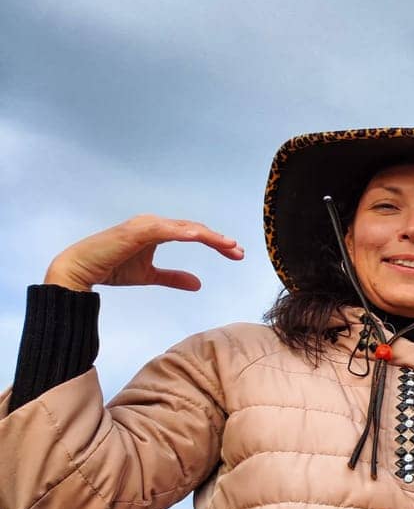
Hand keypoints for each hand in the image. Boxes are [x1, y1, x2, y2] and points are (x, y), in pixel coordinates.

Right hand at [44, 215, 243, 291]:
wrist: (80, 270)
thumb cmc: (112, 268)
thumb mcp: (150, 275)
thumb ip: (173, 278)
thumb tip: (198, 284)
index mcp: (158, 232)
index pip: (194, 234)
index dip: (216, 243)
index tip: (236, 255)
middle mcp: (154, 224)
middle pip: (194, 229)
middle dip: (219, 240)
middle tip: (239, 252)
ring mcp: (145, 225)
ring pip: (184, 228)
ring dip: (208, 235)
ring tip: (228, 245)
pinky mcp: (136, 231)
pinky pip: (164, 230)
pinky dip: (182, 232)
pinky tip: (199, 237)